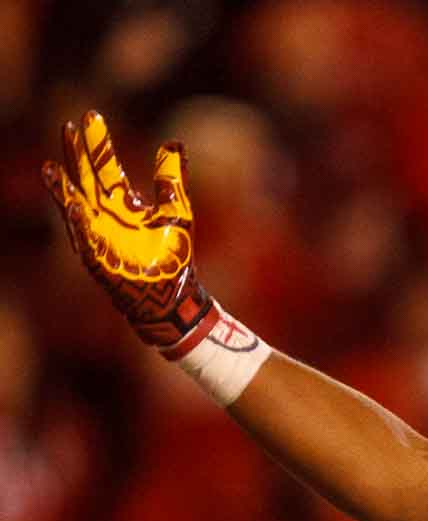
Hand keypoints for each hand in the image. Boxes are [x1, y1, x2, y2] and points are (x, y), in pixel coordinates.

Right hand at [42, 110, 212, 351]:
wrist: (173, 296)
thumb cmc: (173, 256)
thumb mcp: (177, 211)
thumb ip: (171, 180)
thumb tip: (173, 144)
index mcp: (124, 203)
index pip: (106, 165)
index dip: (98, 142)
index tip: (90, 116)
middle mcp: (106, 215)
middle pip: (85, 178)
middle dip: (77, 155)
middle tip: (68, 126)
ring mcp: (99, 236)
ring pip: (74, 206)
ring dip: (63, 188)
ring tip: (50, 167)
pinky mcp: (99, 258)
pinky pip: (85, 240)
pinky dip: (79, 225)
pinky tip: (74, 208)